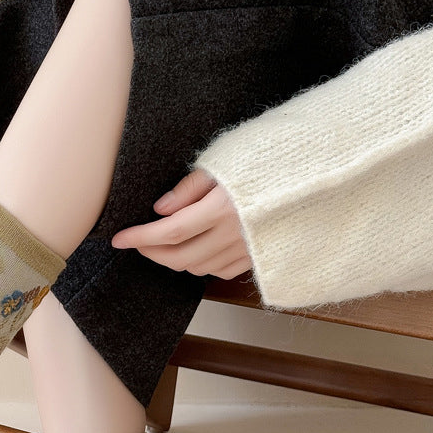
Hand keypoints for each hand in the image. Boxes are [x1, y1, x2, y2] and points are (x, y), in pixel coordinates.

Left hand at [110, 168, 253, 279]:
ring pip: (198, 268)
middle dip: (151, 252)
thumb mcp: (223, 163)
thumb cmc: (266, 162)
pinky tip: (196, 248)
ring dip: (174, 259)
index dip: (140, 237)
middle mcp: (235, 234)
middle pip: (180, 257)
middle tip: (136, 241)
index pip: (170, 231)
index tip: (119, 239)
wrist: (313, 176)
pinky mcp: (258, 258)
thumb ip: (189, 188)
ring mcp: (248, 250)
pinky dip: (200, 264)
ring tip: (163, 242)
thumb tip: (160, 209)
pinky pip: (220, 271)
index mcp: (223, 208)